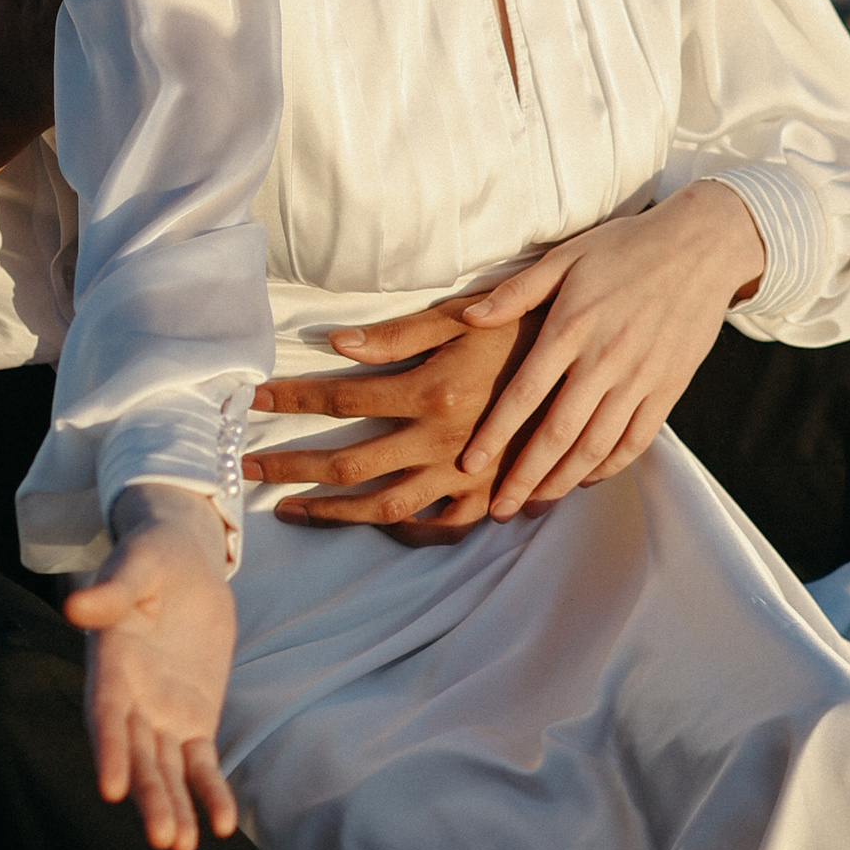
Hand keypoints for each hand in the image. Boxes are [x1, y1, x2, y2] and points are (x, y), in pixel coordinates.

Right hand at [64, 483, 238, 849]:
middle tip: (163, 838)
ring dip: (174, 807)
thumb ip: (112, 590)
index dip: (109, 750)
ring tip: (183, 846)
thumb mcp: (137, 564)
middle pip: (137, 756)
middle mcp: (131, 700)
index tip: (111, 788)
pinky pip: (201, 764)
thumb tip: (76, 607)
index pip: (107, 715)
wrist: (185, 563)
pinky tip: (223, 824)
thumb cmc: (152, 558)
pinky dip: (210, 792)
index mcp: (110, 665)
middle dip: (148, 797)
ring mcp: (162, 715)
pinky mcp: (194, 720)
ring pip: (166, 770)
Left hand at [242, 302, 543, 542]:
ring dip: (333, 512)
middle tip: (245, 471)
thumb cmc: (530, 325)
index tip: (252, 400)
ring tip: (293, 509)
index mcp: (430, 393)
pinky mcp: (493, 494)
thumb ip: (400, 334)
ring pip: (385, 507)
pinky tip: (380, 526)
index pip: (338, 398)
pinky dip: (408, 532)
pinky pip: (443, 527)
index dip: (290, 399)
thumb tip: (336, 343)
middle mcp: (442, 443)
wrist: (604, 357)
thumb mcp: (464, 317)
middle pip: (346, 465)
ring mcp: (467, 477)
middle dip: (290, 467)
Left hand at [448, 184, 766, 517]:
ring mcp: (641, 377)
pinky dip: (610, 466)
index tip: (469, 466)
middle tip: (498, 510)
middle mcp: (605, 358)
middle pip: (557, 434)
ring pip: (597, 445)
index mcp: (572, 326)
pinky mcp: (669, 387)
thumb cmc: (626, 247)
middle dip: (524, 478)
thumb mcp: (566, 255)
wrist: (703, 247)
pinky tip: (586, 479)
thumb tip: (468, 319)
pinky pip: (637, 439)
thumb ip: (517, 291)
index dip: (495, 435)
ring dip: (563, 481)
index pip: (525, 394)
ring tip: (536, 504)